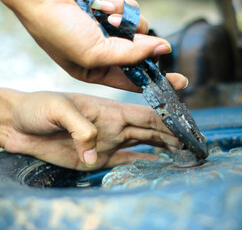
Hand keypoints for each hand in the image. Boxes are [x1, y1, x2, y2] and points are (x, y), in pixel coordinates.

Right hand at [0, 0, 186, 91]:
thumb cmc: (57, 28)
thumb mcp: (94, 53)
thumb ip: (131, 55)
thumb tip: (163, 49)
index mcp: (98, 70)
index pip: (135, 80)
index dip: (158, 81)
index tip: (181, 82)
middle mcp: (107, 51)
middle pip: (142, 53)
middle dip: (138, 43)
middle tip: (127, 33)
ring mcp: (111, 30)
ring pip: (141, 29)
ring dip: (126, 21)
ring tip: (103, 14)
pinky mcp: (113, 9)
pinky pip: (133, 9)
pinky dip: (120, 5)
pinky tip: (100, 2)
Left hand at [0, 89, 178, 169]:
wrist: (18, 124)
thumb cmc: (38, 109)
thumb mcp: (59, 110)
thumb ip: (81, 129)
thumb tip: (95, 153)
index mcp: (110, 110)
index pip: (146, 114)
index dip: (167, 118)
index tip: (185, 124)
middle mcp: (114, 126)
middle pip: (151, 130)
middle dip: (172, 134)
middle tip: (191, 142)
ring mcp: (108, 142)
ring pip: (144, 144)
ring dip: (163, 147)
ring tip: (181, 152)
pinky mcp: (98, 158)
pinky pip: (126, 160)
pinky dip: (143, 162)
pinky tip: (157, 164)